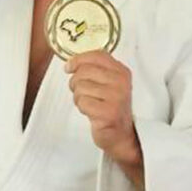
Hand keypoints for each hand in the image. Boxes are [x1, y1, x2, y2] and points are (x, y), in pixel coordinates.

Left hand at [66, 51, 142, 169]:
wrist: (121, 135)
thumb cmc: (110, 107)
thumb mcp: (108, 84)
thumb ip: (94, 69)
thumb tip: (71, 63)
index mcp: (121, 71)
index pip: (96, 55)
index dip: (78, 60)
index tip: (69, 67)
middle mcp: (121, 82)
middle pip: (83, 71)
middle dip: (76, 83)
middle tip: (82, 93)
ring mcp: (117, 97)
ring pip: (80, 87)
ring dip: (79, 97)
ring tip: (90, 104)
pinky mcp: (109, 112)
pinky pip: (82, 102)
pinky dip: (82, 108)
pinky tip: (91, 112)